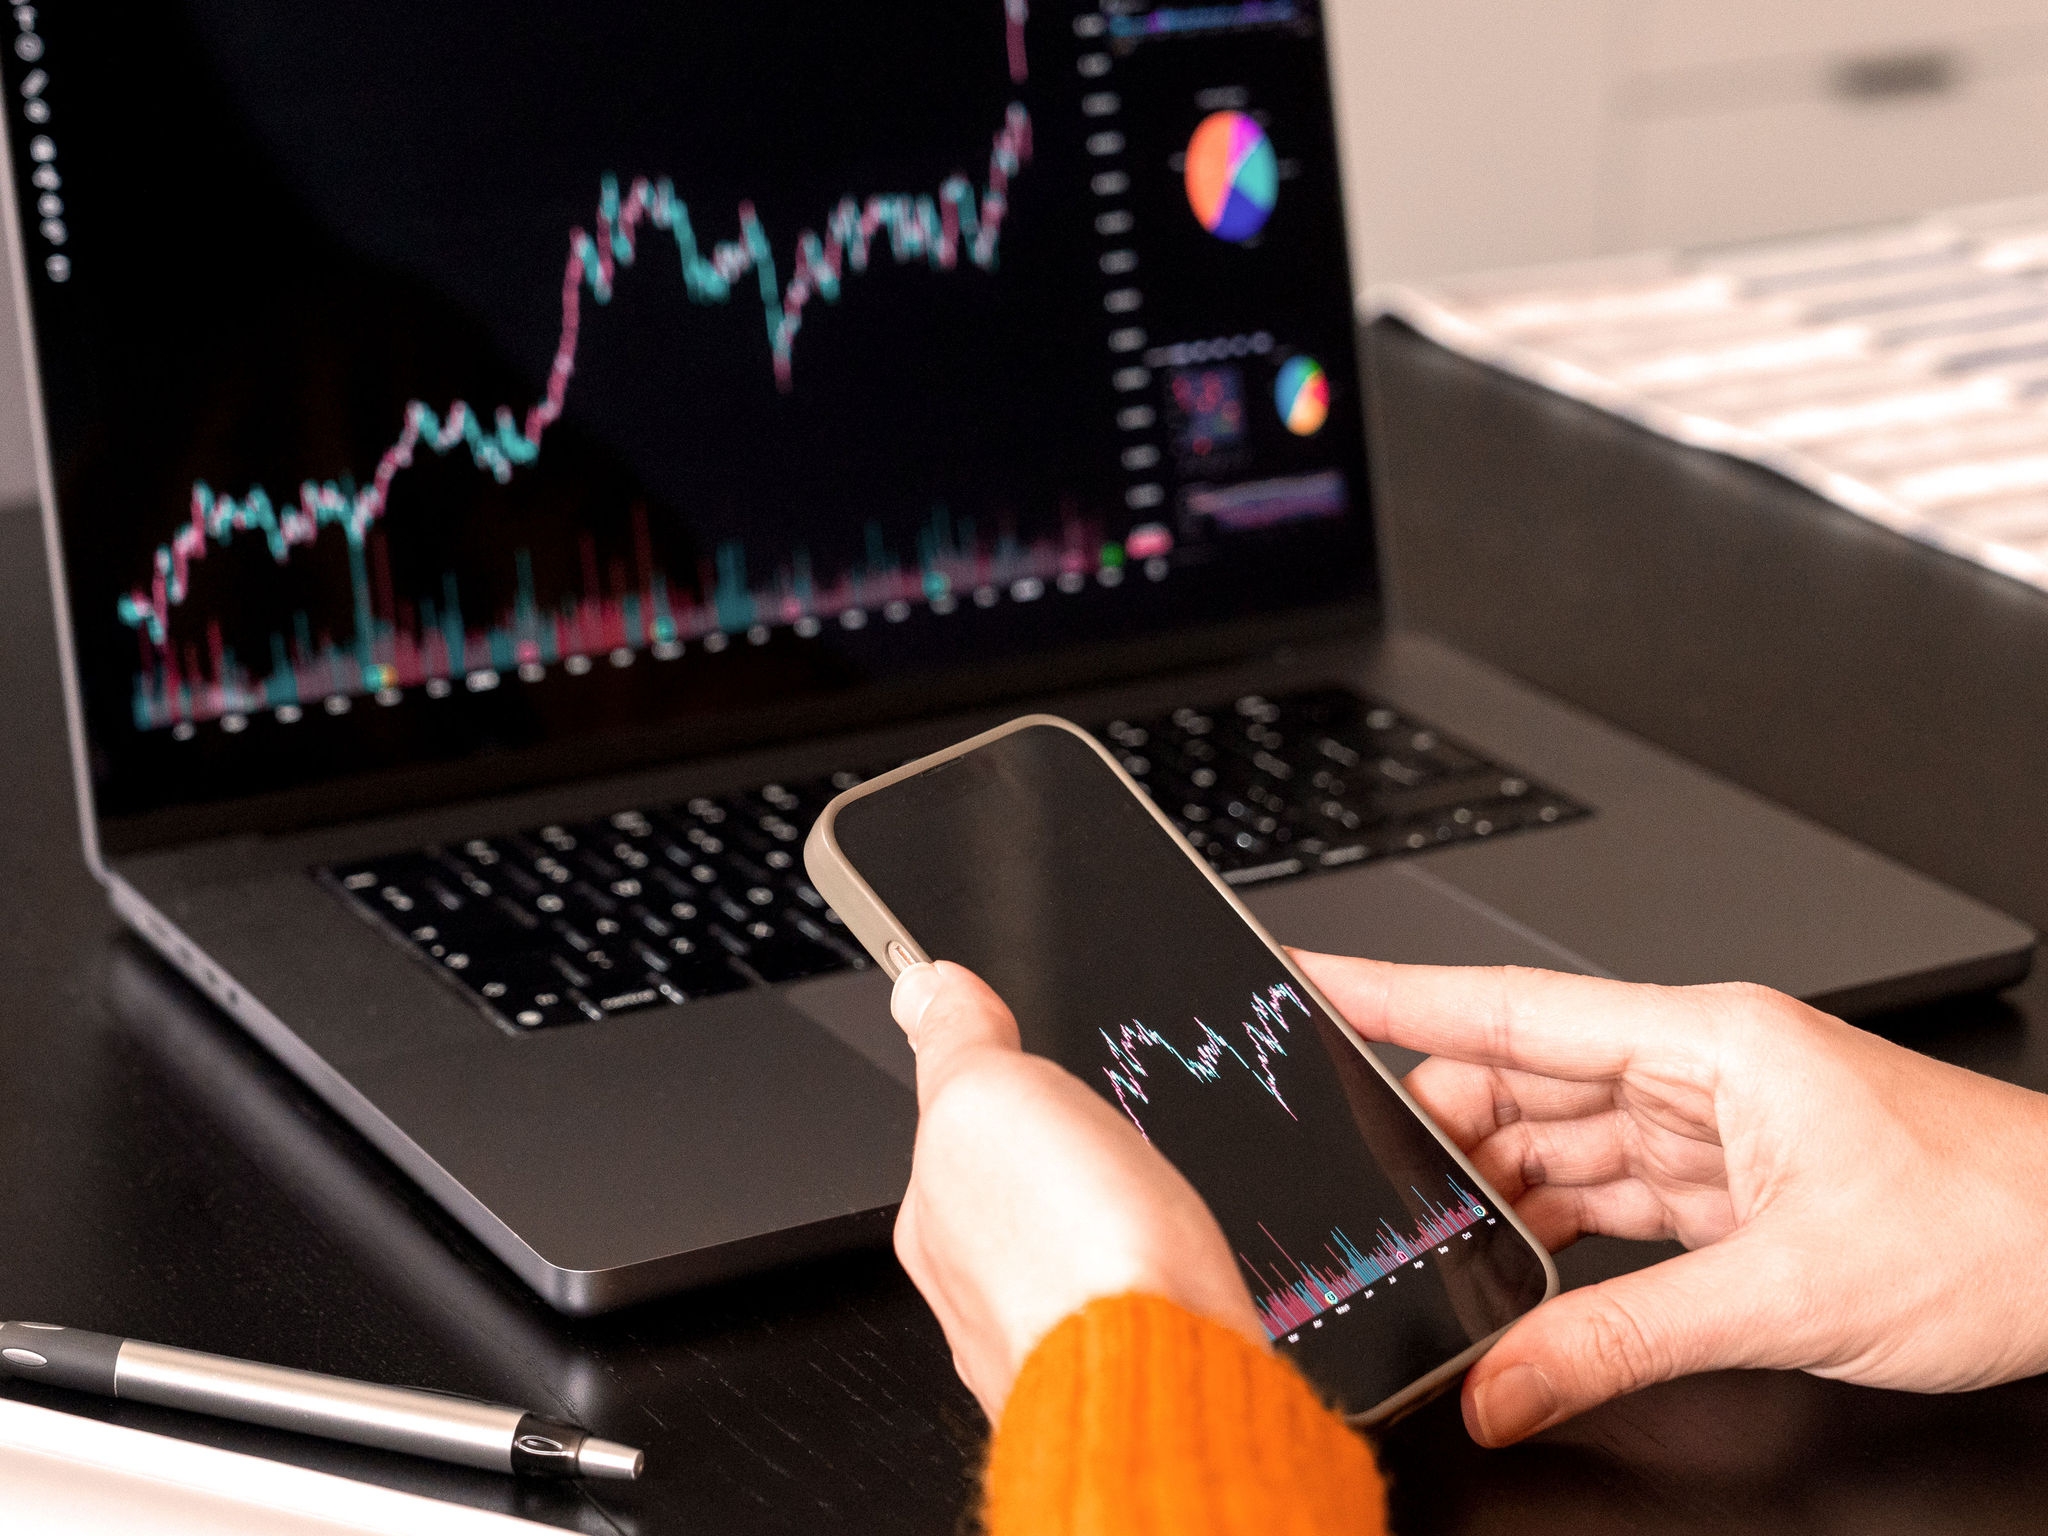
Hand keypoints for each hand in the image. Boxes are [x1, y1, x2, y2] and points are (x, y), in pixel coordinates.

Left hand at [889, 961, 1266, 1417]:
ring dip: (1102, 1214)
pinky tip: (1167, 1258)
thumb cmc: (1072, 1258)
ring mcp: (1051, 1329)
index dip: (999, 1070)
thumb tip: (923, 985)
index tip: (1025, 1042)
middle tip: (1099, 1120)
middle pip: (1012, 1186)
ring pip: (1068, 1243)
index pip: (951, 1117)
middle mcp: (977, 1283)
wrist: (1165, 1384)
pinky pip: (1124, 1288)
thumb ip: (957, 1044)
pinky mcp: (1129, 1360)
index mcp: (933, 1213)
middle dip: (1053, 1152)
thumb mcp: (990, 1097)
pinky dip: (1141, 1266)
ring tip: (1137, 1189)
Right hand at [1293, 952, 2047, 1446]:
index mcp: (1706, 1043)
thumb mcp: (1786, 1294)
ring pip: (1560, 1135)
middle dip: (1436, 1121)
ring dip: (1495, 1185)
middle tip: (1356, 1169)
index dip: (1393, 990)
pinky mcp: (1732, 1179)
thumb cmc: (1993, 1226)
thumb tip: (1505, 1382)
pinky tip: (1514, 1262)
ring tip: (1426, 1230)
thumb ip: (1623, 1338)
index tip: (1306, 972)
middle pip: (1521, 1074)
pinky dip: (1556, 1226)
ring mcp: (1714, 1122)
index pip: (1509, 1006)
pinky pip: (1609, 1188)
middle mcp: (1699, 1066)